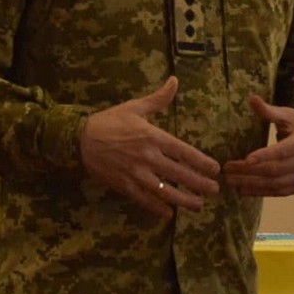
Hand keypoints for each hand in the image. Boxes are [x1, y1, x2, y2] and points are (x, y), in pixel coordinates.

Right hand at [80, 76, 219, 217]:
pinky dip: (157, 207)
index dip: (201, 162)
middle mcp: (147, 157)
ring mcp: (135, 173)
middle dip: (199, 184)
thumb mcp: (135, 107)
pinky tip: (169, 213)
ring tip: (198, 205)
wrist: (78, 138)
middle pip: (179, 174)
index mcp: (152, 136)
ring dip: (183, 200)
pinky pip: (143, 199)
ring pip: (164, 191)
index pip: (184, 152)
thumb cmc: (110, 121)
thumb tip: (175, 80)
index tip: (215, 169)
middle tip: (215, 190)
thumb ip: (159, 98)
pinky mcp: (123, 185)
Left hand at [222, 96, 293, 196]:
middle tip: (228, 170)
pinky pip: (280, 192)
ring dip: (252, 184)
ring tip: (231, 181)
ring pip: (276, 184)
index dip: (265, 155)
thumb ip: (269, 111)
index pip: (283, 150)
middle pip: (275, 170)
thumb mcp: (289, 115)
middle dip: (250, 171)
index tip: (246, 158)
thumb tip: (251, 98)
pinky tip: (244, 190)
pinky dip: (261, 193)